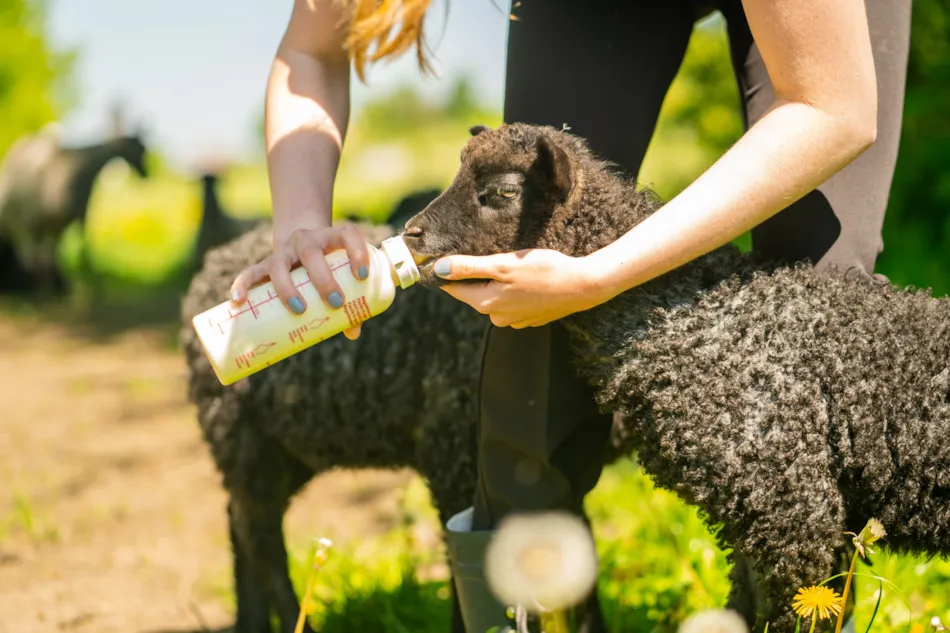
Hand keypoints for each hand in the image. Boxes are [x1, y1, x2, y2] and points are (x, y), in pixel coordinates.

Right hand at [229, 224, 370, 339]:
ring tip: (300, 309)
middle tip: (335, 302)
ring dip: (288, 288)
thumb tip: (353, 333)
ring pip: (280, 265)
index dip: (357, 252)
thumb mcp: (341, 275)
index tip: (363, 276)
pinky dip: (242, 285)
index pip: (347, 235)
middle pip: (311, 254)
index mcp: (331, 238)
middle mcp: (306, 240)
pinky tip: (238, 300)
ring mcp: (283, 251)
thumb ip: (352, 301)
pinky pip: (250, 273)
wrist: (301, 246)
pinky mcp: (264, 264)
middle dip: (323, 279)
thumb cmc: (329, 266)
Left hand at [433, 249, 608, 327]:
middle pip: (475, 293)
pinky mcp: (529, 318)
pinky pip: (513, 303)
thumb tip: (438, 269)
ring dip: (498, 283)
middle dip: (479, 276)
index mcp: (485, 303)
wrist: (582, 286)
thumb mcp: (503, 264)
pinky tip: (528, 280)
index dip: (448, 272)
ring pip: (495, 297)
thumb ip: (469, 267)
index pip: (454, 288)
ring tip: (514, 267)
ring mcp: (514, 320)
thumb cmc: (543, 270)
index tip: (448, 257)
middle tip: (492, 256)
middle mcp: (496, 316)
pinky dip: (515, 291)